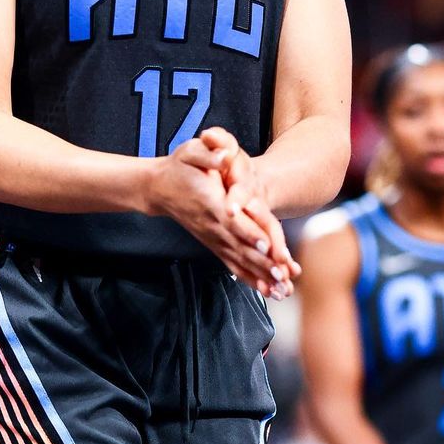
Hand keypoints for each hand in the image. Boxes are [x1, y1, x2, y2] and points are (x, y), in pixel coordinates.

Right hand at [144, 137, 292, 297]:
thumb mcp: (190, 152)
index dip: (250, 232)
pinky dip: (250, 278)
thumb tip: (224, 155)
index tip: (267, 244)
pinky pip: (232, 265)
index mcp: (211, 202)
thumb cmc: (178, 168)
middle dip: (264, 263)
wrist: (158, 188)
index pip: (232, 220)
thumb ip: (208, 154)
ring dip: (261, 276)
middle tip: (284, 276)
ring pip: (239, 260)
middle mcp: (213, 225)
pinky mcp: (213, 244)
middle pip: (241, 246)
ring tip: (282, 290)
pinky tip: (266, 291)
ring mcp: (213, 238)